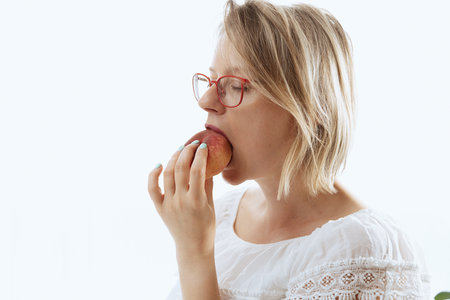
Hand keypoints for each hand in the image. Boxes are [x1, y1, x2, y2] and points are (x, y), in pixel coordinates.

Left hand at [148, 141, 214, 255]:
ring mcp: (168, 204)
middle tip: (193, 144)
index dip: (200, 155)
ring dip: (173, 158)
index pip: (197, 171)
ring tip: (180, 150)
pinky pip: (152, 188)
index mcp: (196, 201)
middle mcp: (180, 201)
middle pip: (180, 169)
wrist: (193, 247)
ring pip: (167, 174)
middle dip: (187, 152)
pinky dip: (153, 175)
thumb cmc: (206, 226)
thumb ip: (207, 184)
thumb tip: (208, 163)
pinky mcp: (159, 208)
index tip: (203, 146)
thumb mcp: (211, 205)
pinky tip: (159, 165)